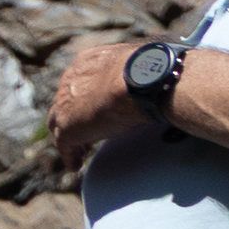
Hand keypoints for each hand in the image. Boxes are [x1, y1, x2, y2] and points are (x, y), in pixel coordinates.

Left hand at [44, 37, 163, 174]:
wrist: (143, 79)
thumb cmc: (152, 70)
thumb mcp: (144, 65)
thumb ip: (145, 71)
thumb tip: (170, 76)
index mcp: (87, 62)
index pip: (78, 81)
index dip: (84, 97)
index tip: (94, 109)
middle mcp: (71, 80)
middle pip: (64, 102)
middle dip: (73, 117)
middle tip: (85, 132)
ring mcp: (66, 104)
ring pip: (59, 124)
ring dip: (70, 138)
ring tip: (81, 152)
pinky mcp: (69, 127)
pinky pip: (64, 146)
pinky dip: (70, 156)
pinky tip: (76, 166)